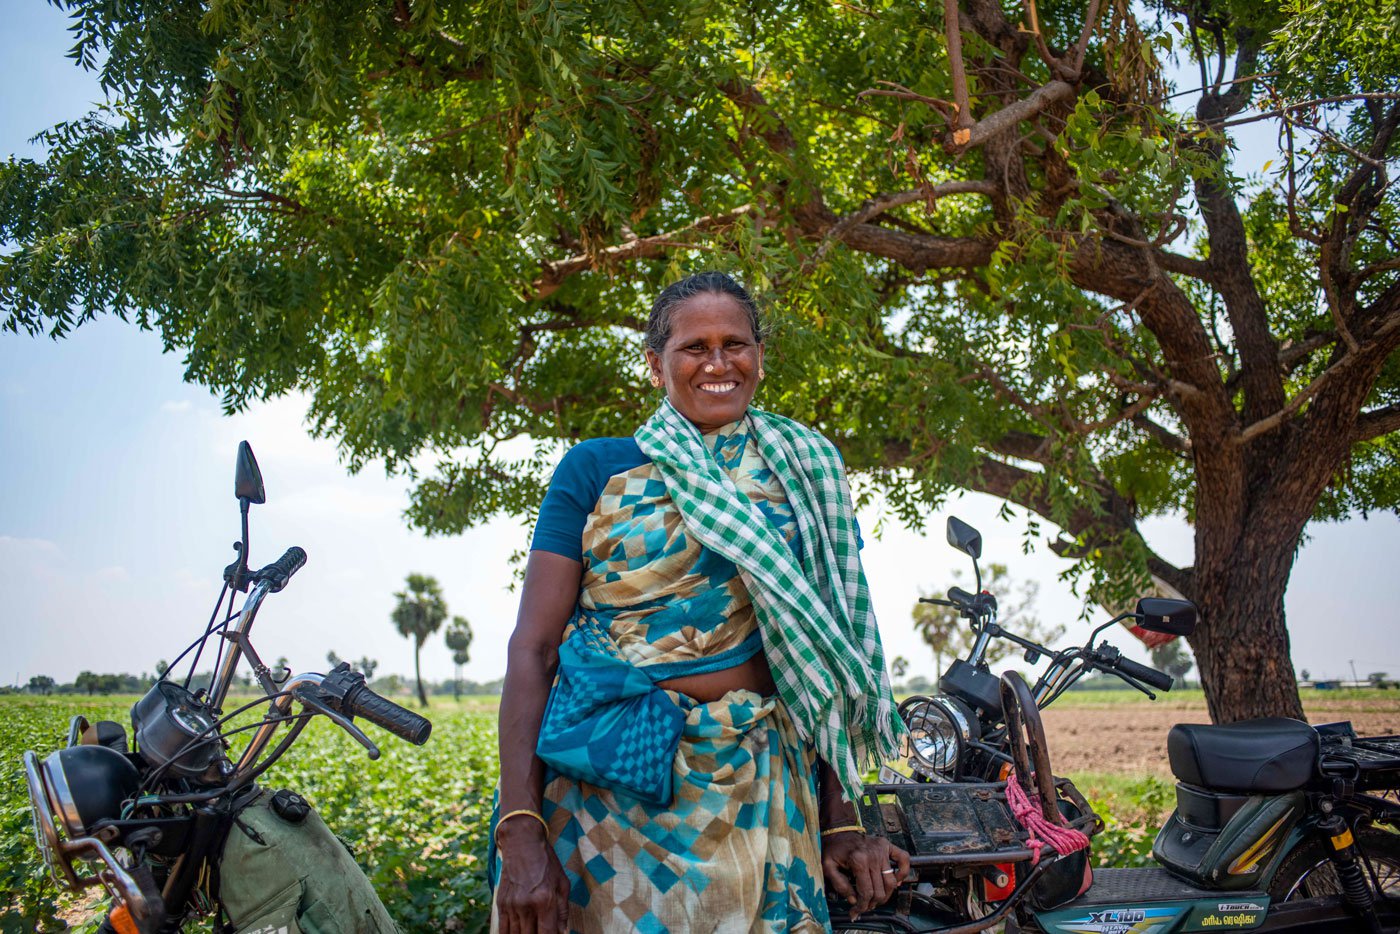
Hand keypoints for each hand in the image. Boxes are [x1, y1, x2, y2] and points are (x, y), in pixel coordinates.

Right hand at [495, 819, 569, 933]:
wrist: (522, 843)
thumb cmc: (546, 862)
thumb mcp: (562, 883)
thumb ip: (563, 910)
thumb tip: (563, 931)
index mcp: (545, 901)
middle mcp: (526, 906)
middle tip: (543, 931)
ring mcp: (511, 906)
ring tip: (531, 932)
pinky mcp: (501, 904)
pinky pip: (502, 929)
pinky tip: (517, 933)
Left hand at [820, 831, 911, 919]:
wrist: (838, 831)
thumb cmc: (834, 849)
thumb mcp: (828, 867)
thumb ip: (839, 885)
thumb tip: (854, 900)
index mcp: (858, 859)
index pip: (866, 892)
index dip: (861, 906)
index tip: (856, 911)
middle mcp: (873, 855)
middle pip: (880, 890)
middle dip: (872, 903)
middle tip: (864, 907)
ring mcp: (882, 850)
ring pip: (891, 882)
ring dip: (885, 895)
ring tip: (876, 899)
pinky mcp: (887, 845)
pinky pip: (904, 859)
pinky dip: (903, 872)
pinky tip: (896, 881)